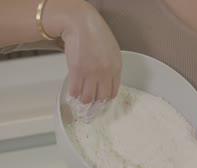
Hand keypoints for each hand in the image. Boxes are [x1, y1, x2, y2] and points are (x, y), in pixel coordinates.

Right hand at [57, 1, 120, 119]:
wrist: (81, 25)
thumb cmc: (97, 35)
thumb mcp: (112, 51)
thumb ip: (111, 67)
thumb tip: (106, 80)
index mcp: (116, 68)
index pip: (113, 92)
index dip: (107, 99)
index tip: (102, 102)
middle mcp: (105, 74)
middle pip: (101, 97)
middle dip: (96, 103)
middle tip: (91, 105)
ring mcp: (91, 74)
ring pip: (88, 97)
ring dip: (84, 101)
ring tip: (80, 99)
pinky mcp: (76, 71)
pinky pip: (75, 90)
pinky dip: (73, 94)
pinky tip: (72, 93)